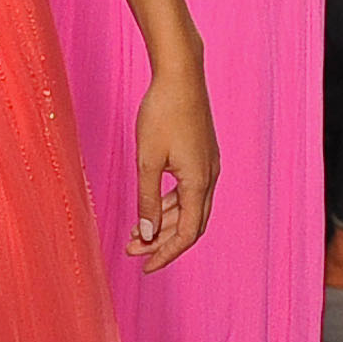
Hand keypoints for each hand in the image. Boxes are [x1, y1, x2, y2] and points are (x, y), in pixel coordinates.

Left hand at [130, 56, 217, 267]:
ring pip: (188, 208)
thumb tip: (146, 235)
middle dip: (162, 242)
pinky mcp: (201, 155)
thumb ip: (146, 200)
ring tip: (136, 233)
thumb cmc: (162, 113)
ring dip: (164, 223)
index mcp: (199, 182)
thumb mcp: (147, 160)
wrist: (181, 74)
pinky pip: (188, 191)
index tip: (145, 267)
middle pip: (189, 224)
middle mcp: (209, 177)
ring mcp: (207, 166)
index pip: (186, 233)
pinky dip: (169, 204)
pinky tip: (150, 207)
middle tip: (133, 252)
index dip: (166, 254)